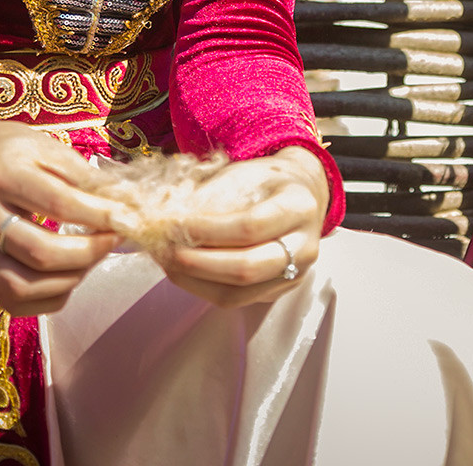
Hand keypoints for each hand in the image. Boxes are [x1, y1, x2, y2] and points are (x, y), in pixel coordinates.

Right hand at [0, 111, 121, 315]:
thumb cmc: (14, 152)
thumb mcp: (48, 148)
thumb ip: (84, 177)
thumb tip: (125, 207)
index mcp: (1, 175)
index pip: (59, 205)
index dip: (101, 217)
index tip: (130, 219)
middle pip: (41, 253)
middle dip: (90, 252)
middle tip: (114, 239)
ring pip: (24, 286)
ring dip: (71, 278)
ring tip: (92, 256)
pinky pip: (15, 302)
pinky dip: (50, 297)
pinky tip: (70, 274)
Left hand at [155, 147, 329, 307]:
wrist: (301, 194)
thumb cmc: (268, 181)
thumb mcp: (244, 172)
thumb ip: (211, 194)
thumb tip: (169, 217)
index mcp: (299, 207)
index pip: (250, 226)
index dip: (208, 229)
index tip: (175, 224)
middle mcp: (304, 246)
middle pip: (247, 268)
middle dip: (199, 263)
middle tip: (168, 250)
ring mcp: (294, 274)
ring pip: (238, 294)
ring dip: (195, 281)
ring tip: (169, 262)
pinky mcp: (278, 292)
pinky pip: (235, 300)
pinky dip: (202, 288)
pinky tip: (184, 272)